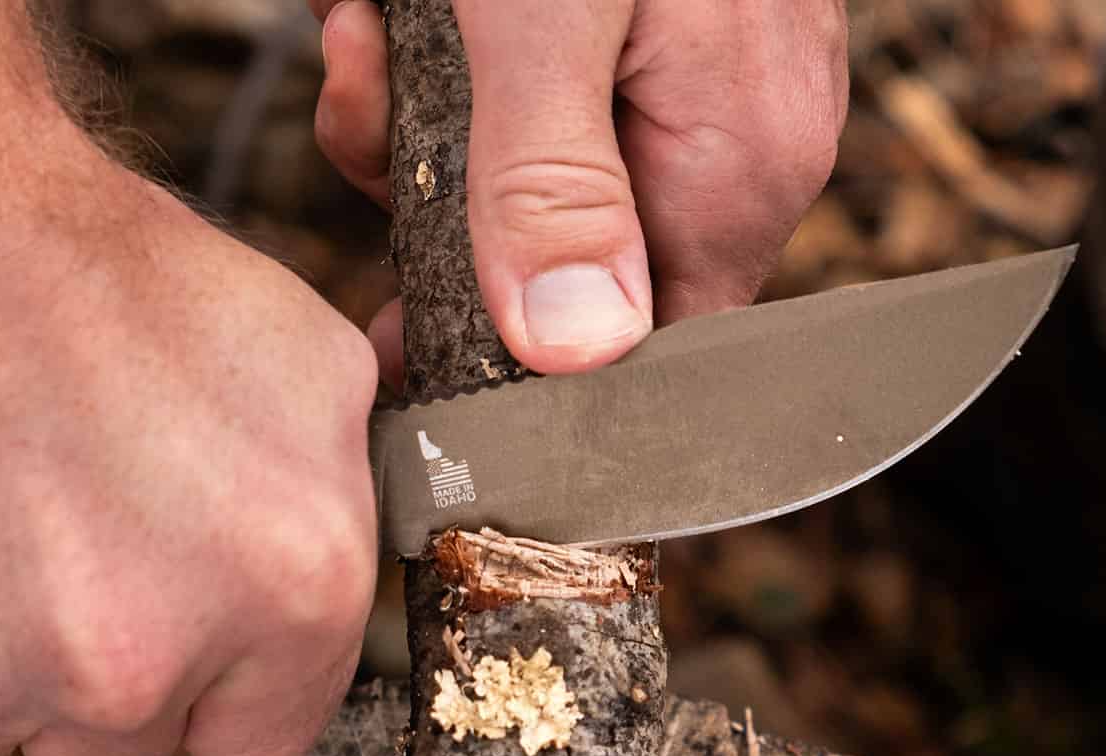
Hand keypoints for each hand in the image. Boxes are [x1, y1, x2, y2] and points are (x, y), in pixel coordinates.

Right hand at [0, 117, 379, 755]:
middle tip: (46, 529)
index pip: (249, 748)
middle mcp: (129, 664)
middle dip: (87, 669)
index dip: (206, 686)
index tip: (164, 620)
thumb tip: (353, 590)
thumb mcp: (302, 362)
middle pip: (111, 753)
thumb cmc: (89, 269)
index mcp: (281, 593)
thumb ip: (345, 513)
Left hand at [311, 0, 846, 385]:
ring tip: (378, 29)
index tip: (410, 335)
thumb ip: (551, 184)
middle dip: (446, 215)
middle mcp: (729, 148)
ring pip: (529, 195)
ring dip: (420, 128)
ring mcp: (688, 94)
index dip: (525, 370)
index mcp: (737, 166)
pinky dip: (447, 74)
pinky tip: (400, 10)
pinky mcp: (636, 48)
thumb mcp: (539, 18)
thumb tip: (575, 353)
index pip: (650, 354)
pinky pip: (528, 116)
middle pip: (572, 275)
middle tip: (368, 107)